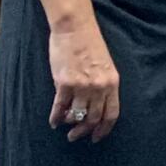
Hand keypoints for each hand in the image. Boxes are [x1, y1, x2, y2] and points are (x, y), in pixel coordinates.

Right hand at [48, 17, 119, 142]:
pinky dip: (56, 117)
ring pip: (76, 116)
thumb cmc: (89, 43)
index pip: (111, 113)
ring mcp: (82, 86)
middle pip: (93, 119)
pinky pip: (60, 108)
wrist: (75, 27)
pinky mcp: (65, 83)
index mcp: (112, 82)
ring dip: (70, 125)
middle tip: (76, 136)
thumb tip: (93, 105)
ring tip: (64, 126)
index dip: (104, 129)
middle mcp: (99, 87)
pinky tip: (53, 121)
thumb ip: (102, 85)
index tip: (97, 137)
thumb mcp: (105, 64)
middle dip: (84, 131)